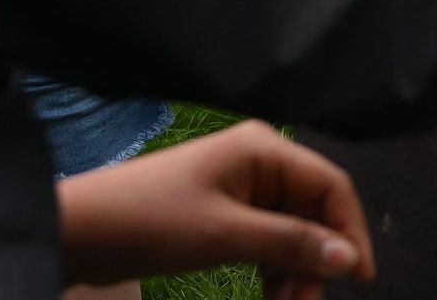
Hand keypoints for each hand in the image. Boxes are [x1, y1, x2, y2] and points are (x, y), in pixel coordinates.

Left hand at [56, 119, 372, 296]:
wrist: (78, 232)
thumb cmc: (152, 221)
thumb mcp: (225, 236)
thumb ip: (290, 244)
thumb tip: (349, 258)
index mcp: (264, 150)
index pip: (331, 185)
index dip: (351, 231)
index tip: (358, 280)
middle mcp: (259, 163)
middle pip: (313, 211)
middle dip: (318, 258)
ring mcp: (241, 189)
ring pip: (291, 232)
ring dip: (295, 271)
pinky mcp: (223, 215)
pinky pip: (266, 242)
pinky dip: (272, 270)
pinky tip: (272, 297)